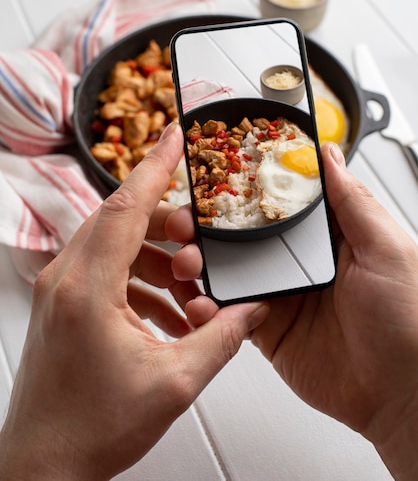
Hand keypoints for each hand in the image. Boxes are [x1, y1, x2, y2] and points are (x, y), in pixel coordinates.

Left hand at [0, 123, 267, 480]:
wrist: (44, 465)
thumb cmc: (91, 429)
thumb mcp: (174, 383)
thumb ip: (222, 338)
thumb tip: (253, 310)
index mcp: (88, 289)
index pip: (126, 208)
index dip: (156, 167)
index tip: (175, 136)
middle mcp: (65, 280)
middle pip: (123, 222)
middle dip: (169, 225)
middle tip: (202, 244)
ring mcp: (59, 291)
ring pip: (116, 247)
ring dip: (157, 258)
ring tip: (190, 289)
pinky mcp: (63, 305)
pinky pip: (107, 272)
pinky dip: (141, 280)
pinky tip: (168, 313)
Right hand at [187, 142, 417, 479]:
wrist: (400, 394)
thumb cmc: (408, 319)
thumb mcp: (386, 249)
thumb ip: (352, 202)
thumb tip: (328, 155)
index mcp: (325, 236)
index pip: (275, 201)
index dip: (243, 187)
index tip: (212, 175)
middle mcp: (297, 261)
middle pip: (242, 234)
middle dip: (208, 225)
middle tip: (185, 221)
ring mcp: (279, 294)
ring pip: (227, 271)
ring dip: (199, 264)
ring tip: (184, 261)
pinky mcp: (265, 329)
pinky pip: (227, 314)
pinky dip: (206, 308)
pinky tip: (197, 303)